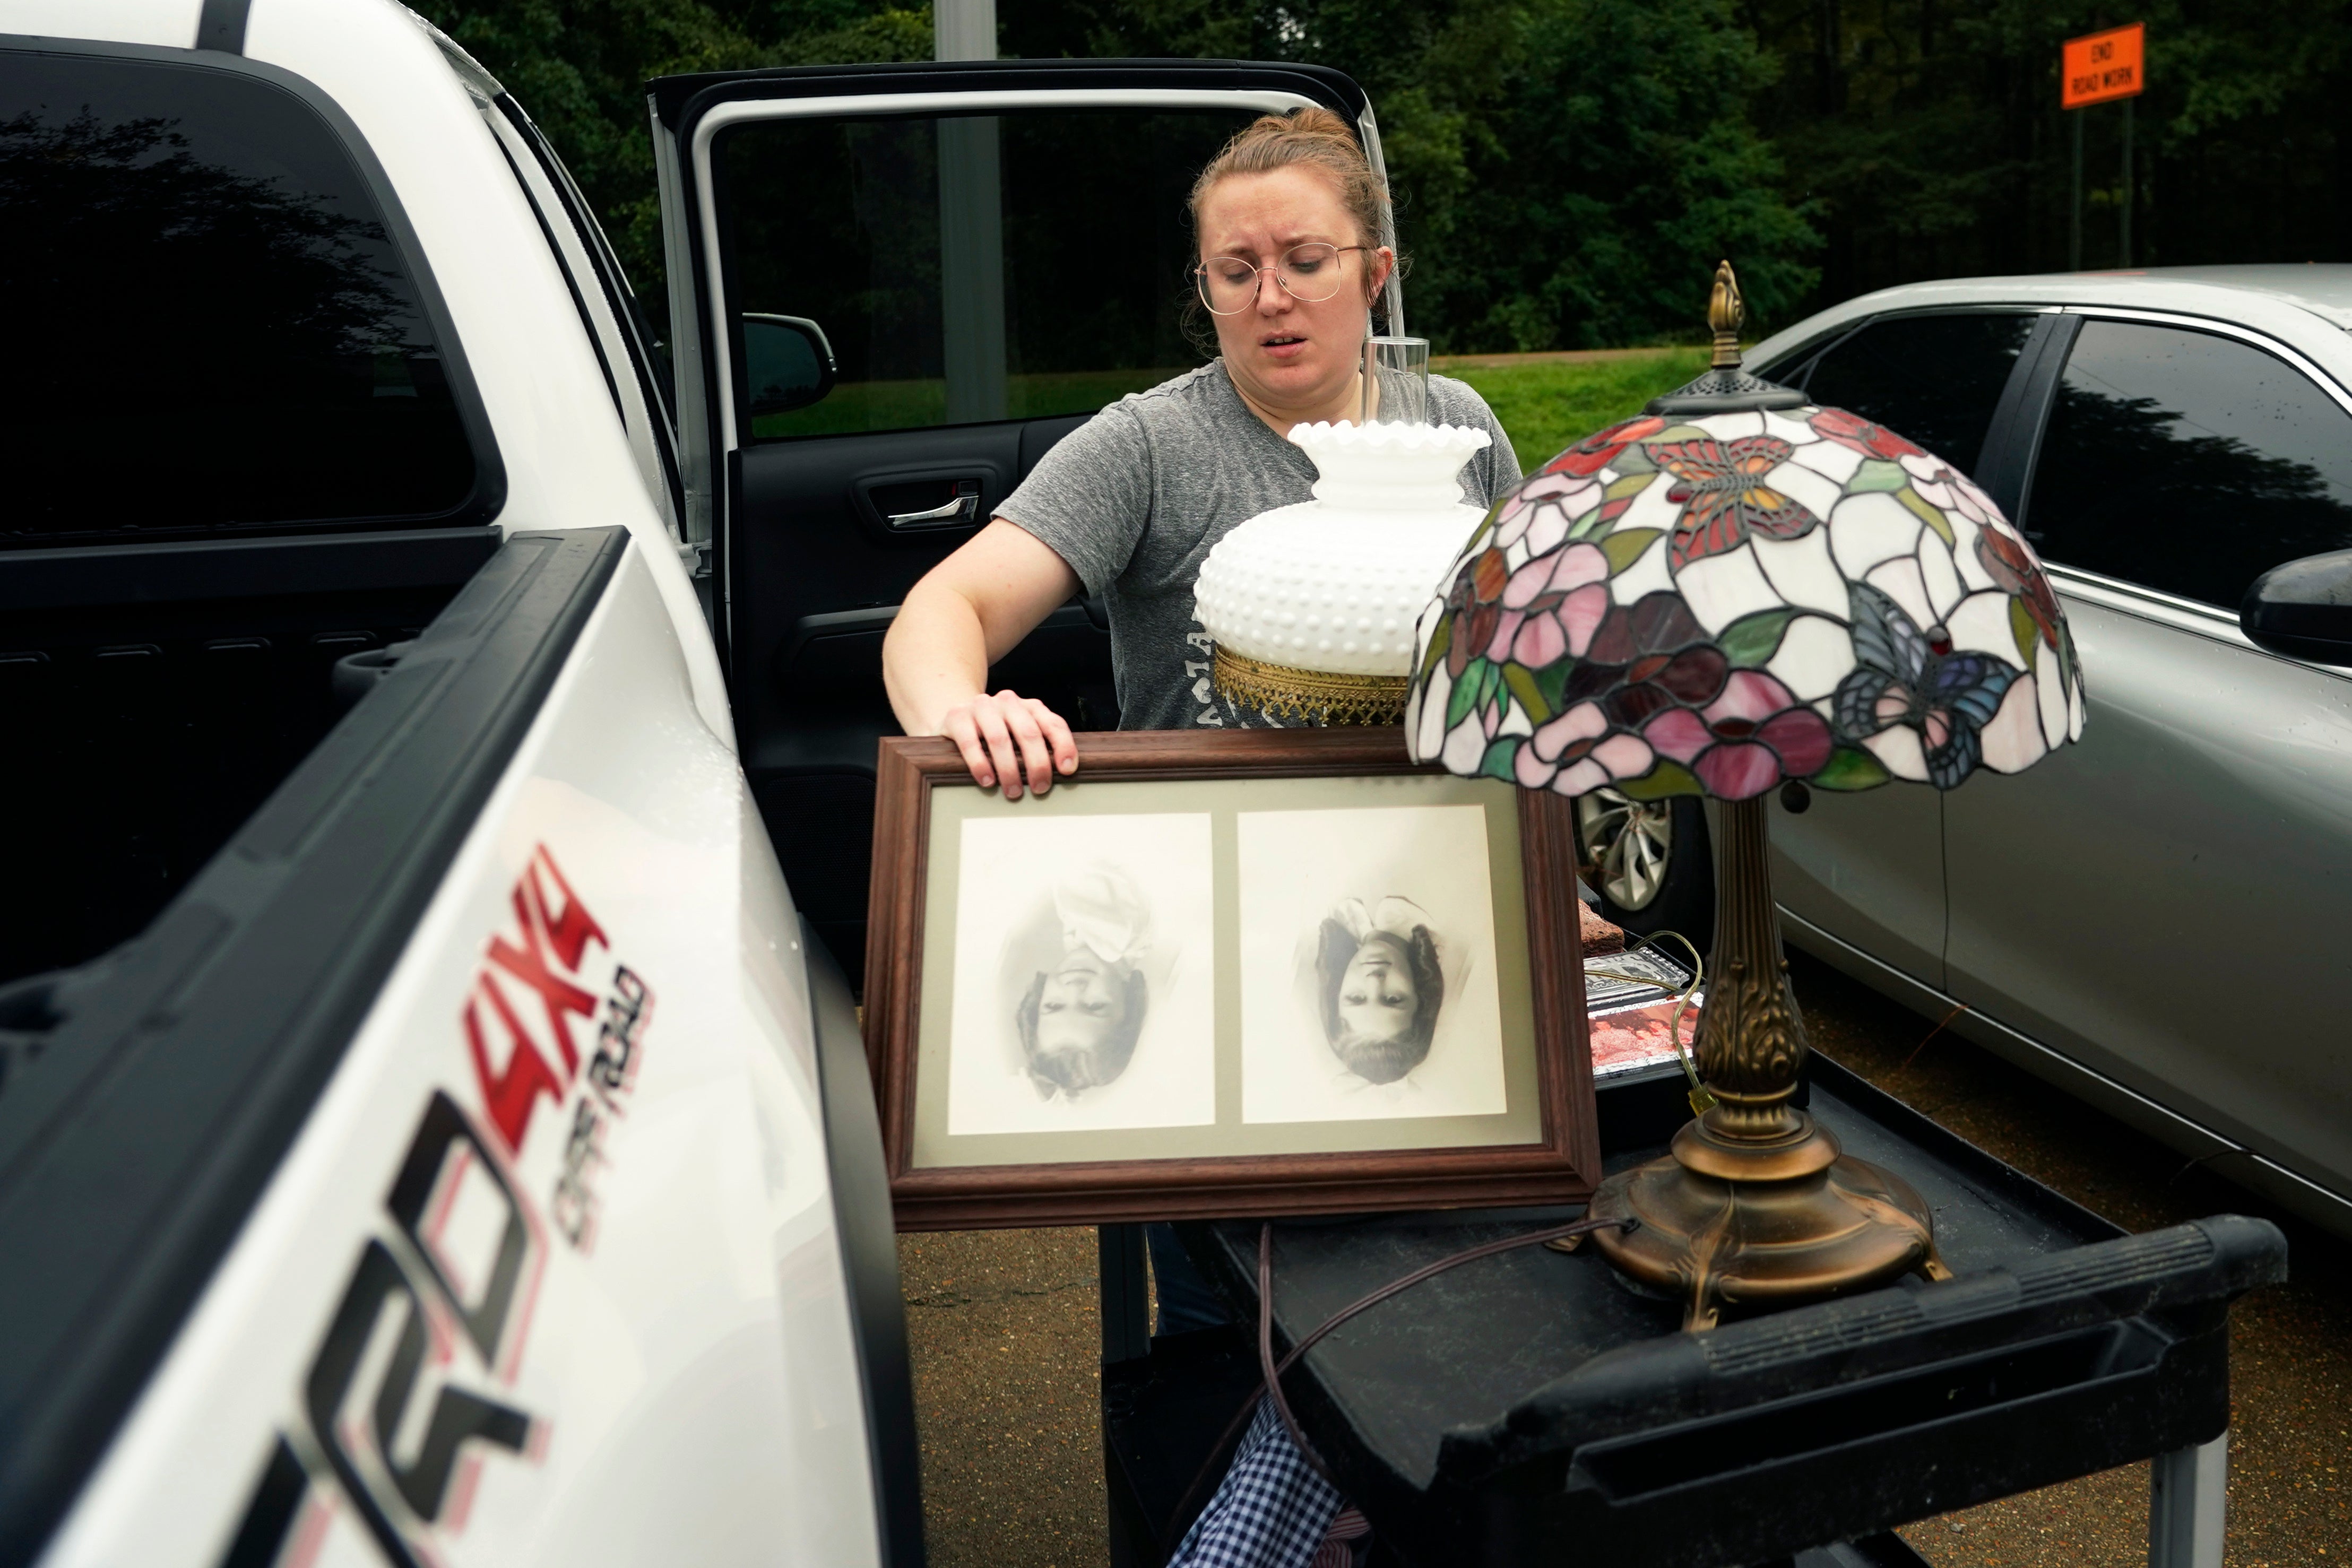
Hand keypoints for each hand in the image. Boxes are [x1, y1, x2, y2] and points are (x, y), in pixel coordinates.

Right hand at [940, 689, 1077, 798]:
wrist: (955, 717)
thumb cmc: (996, 733)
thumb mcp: (1020, 735)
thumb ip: (1038, 747)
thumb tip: (1061, 776)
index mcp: (1029, 707)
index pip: (1053, 724)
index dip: (1064, 746)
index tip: (1067, 770)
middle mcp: (1008, 702)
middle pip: (1029, 732)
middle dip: (1037, 764)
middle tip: (1040, 789)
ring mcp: (982, 706)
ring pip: (1000, 739)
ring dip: (1009, 769)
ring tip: (1013, 792)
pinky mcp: (957, 716)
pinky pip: (970, 742)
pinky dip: (980, 764)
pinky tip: (987, 781)